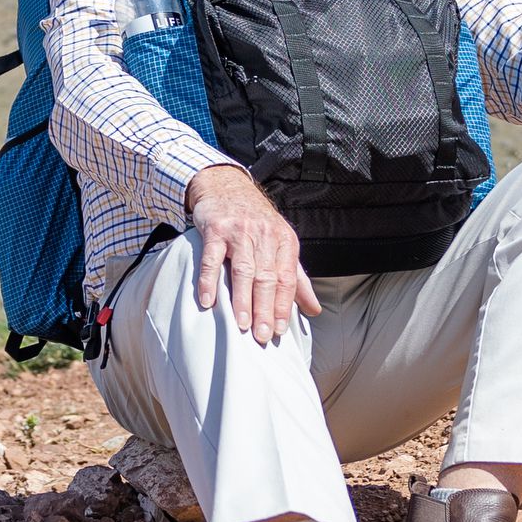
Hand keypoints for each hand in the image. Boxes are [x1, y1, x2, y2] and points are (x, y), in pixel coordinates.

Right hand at [183, 164, 319, 345]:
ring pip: (243, 270)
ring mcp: (239, 232)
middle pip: (266, 278)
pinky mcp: (215, 229)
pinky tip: (208, 301)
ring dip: (242, 299)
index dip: (285, 305)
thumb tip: (314, 310)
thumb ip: (296, 279)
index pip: (287, 279)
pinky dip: (209, 281)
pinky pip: (212, 259)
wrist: (226, 185)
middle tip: (263, 336)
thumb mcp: (281, 244)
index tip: (280, 330)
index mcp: (284, 241)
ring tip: (241, 325)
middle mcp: (265, 236)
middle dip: (265, 309)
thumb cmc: (256, 221)